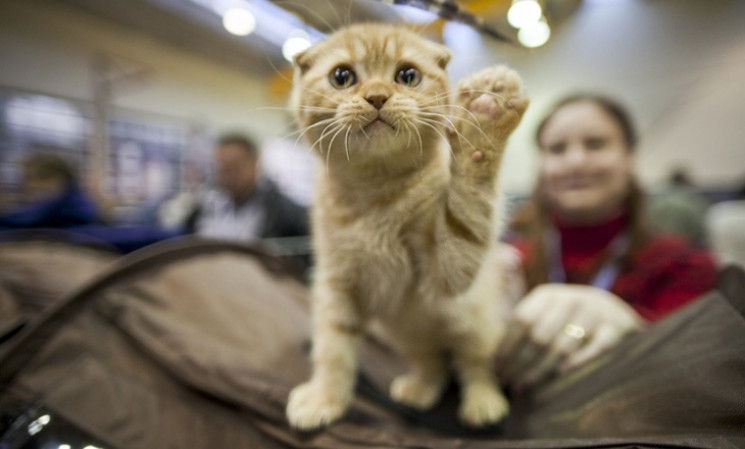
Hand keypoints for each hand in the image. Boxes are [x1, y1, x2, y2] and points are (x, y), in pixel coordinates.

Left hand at [496, 284, 643, 389]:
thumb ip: (524, 327)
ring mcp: (594, 312)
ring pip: (561, 346)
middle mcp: (570, 299)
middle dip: (520, 362)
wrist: (612, 311)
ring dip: (539, 369)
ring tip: (524, 387)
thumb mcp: (546, 311)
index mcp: (547, 295)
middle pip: (539, 335)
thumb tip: (495, 360)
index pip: (522, 319)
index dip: (507, 345)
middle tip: (508, 384)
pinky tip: (558, 377)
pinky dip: (575, 363)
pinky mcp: (615, 328)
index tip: (497, 369)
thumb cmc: (567, 319)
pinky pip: (593, 349)